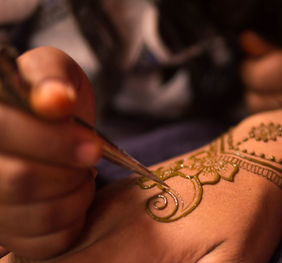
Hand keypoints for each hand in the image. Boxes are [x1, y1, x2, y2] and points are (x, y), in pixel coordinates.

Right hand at [0, 47, 100, 258]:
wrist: (59, 125)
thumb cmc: (56, 96)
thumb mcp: (54, 69)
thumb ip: (50, 76)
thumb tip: (54, 100)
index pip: (6, 134)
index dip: (54, 142)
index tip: (91, 144)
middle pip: (20, 182)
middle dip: (71, 171)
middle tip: (91, 156)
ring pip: (38, 214)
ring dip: (78, 193)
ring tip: (83, 174)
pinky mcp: (11, 233)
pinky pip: (48, 242)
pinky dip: (75, 219)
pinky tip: (75, 195)